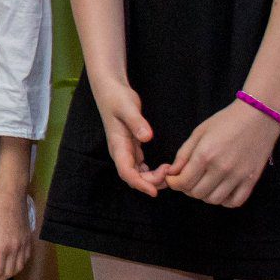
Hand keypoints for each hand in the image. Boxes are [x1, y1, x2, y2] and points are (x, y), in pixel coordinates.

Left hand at [0, 186, 32, 279]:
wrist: (11, 196)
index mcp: (2, 247)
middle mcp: (16, 249)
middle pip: (9, 272)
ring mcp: (24, 245)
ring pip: (19, 268)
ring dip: (9, 275)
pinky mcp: (29, 240)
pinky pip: (25, 259)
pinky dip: (18, 266)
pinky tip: (11, 266)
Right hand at [93, 80, 166, 196]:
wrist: (110, 89)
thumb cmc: (116, 97)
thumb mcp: (127, 107)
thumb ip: (137, 122)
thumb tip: (147, 137)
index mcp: (117, 145)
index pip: (126, 172)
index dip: (139, 183)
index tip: (154, 191)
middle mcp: (120, 151)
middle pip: (133, 176)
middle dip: (150, 182)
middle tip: (170, 174)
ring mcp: (125, 150)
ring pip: (137, 173)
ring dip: (152, 178)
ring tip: (169, 171)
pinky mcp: (132, 146)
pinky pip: (141, 166)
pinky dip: (152, 172)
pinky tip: (164, 168)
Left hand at [166, 100, 279, 207]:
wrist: (258, 116)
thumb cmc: (225, 121)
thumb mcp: (198, 133)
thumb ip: (183, 155)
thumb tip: (171, 173)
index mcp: (205, 155)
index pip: (183, 182)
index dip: (173, 183)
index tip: (173, 178)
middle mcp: (221, 168)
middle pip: (196, 193)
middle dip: (186, 188)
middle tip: (188, 178)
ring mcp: (238, 176)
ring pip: (214, 200)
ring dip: (204, 195)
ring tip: (203, 182)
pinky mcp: (252, 180)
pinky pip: (235, 202)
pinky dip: (224, 201)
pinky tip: (221, 189)